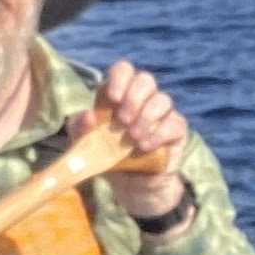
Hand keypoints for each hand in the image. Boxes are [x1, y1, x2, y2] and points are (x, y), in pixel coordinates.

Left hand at [92, 60, 191, 223]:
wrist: (129, 184)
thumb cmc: (105, 156)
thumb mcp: (83, 143)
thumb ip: (79, 127)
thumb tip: (88, 116)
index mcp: (119, 94)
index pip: (124, 70)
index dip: (120, 78)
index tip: (112, 98)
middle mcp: (142, 99)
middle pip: (146, 80)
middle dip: (133, 98)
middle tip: (122, 121)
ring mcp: (162, 114)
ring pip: (162, 99)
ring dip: (146, 117)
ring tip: (133, 137)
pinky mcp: (175, 131)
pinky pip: (175, 123)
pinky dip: (159, 133)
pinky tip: (145, 146)